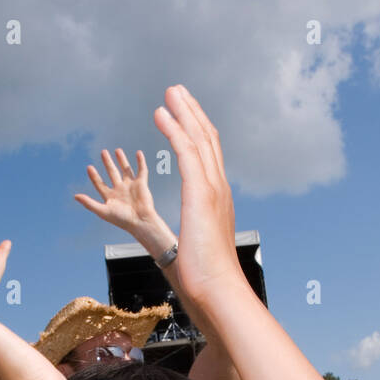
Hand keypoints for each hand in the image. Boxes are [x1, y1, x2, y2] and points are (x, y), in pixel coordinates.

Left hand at [74, 149, 173, 254]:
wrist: (141, 221)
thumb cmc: (122, 219)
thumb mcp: (103, 211)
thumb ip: (89, 203)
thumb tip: (75, 196)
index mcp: (111, 197)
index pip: (100, 184)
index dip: (94, 176)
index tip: (89, 167)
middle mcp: (120, 190)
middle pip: (112, 173)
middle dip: (108, 163)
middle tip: (103, 152)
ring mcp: (131, 186)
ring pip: (125, 170)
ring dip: (122, 160)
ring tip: (117, 150)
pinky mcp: (141, 184)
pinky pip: (142, 171)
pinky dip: (141, 162)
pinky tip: (138, 153)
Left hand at [152, 86, 243, 307]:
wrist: (219, 287)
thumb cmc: (210, 276)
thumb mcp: (204, 246)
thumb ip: (202, 234)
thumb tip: (198, 240)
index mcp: (219, 199)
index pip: (209, 157)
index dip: (197, 133)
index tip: (185, 116)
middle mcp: (219, 188)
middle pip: (207, 140)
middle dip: (192, 113)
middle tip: (177, 91)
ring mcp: (212, 188)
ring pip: (198, 139)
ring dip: (182, 112)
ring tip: (168, 93)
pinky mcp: (200, 192)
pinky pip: (184, 151)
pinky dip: (173, 129)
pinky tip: (160, 114)